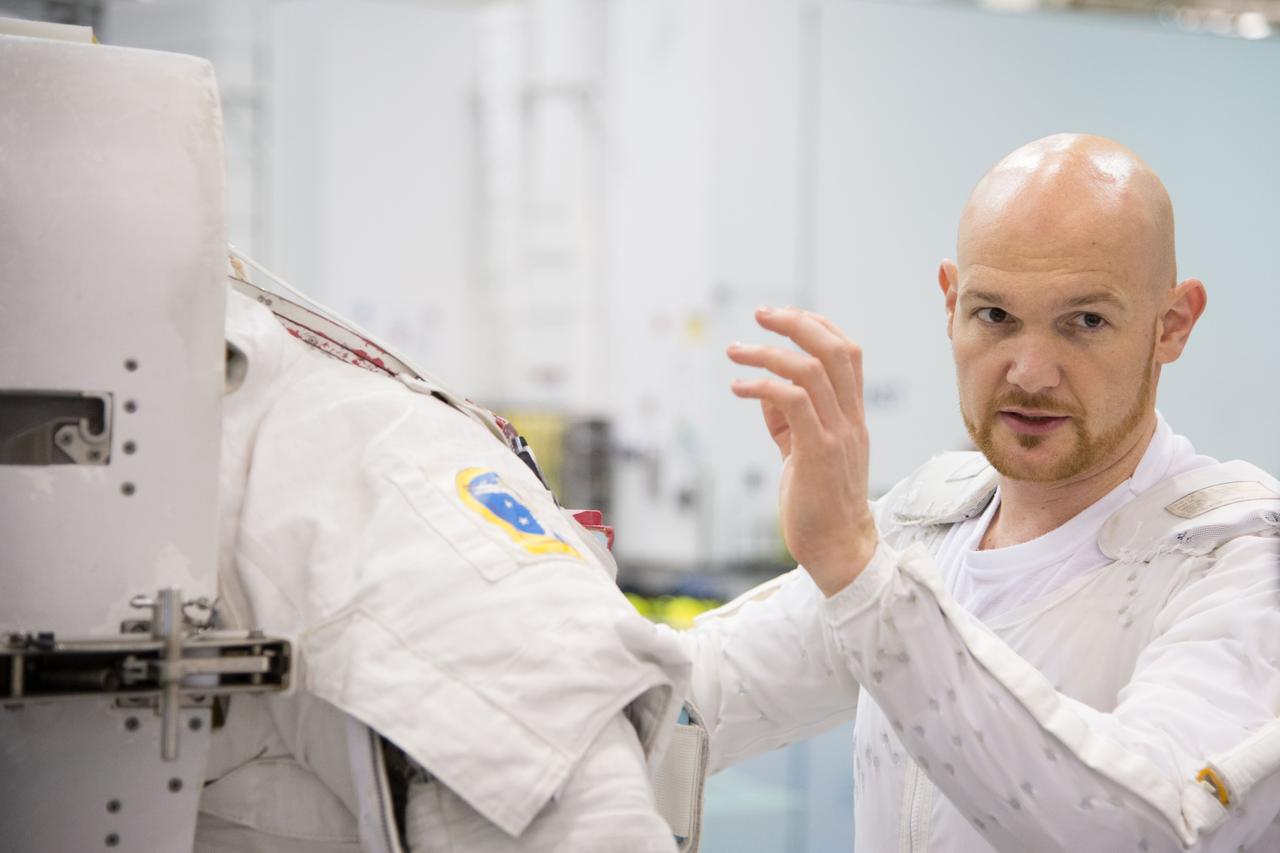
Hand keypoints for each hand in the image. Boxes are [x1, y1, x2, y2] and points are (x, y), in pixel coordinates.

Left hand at [727, 306, 877, 596]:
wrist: (837, 549)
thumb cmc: (818, 502)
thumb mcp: (803, 452)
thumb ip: (789, 420)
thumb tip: (763, 391)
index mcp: (852, 415)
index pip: (847, 352)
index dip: (817, 324)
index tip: (784, 315)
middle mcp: (850, 419)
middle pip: (835, 349)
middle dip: (796, 323)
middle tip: (760, 315)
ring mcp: (837, 434)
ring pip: (811, 370)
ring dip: (768, 352)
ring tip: (735, 350)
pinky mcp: (818, 453)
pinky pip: (793, 402)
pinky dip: (762, 387)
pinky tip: (738, 388)